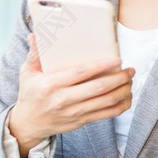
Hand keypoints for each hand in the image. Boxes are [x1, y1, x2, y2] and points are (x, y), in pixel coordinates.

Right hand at [8, 34, 135, 155]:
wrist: (29, 124)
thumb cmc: (30, 94)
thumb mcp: (27, 73)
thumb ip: (34, 54)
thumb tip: (35, 34)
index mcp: (51, 84)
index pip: (80, 73)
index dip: (101, 66)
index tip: (116, 60)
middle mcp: (64, 100)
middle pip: (99, 88)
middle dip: (119, 78)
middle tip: (130, 69)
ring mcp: (74, 112)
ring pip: (106, 102)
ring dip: (123, 91)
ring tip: (130, 80)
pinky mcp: (82, 121)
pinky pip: (107, 114)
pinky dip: (121, 106)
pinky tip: (127, 96)